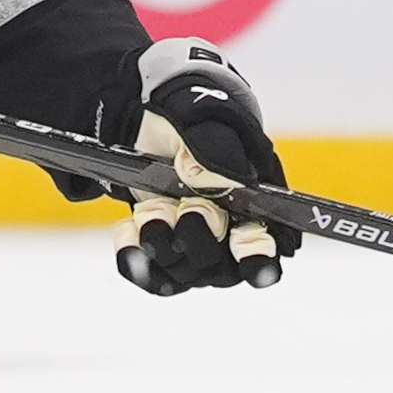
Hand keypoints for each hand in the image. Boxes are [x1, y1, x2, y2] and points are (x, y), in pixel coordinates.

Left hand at [115, 38, 298, 293]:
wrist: (147, 120)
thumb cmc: (189, 118)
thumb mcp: (199, 123)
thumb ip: (210, 151)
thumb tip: (210, 180)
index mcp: (253, 204)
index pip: (264, 247)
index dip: (259, 257)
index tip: (244, 244)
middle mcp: (226, 234)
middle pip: (220, 268)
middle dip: (199, 238)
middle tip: (186, 207)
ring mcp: (192, 245)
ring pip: (182, 273)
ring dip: (162, 245)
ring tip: (150, 212)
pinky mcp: (160, 248)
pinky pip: (149, 273)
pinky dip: (134, 257)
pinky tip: (128, 230)